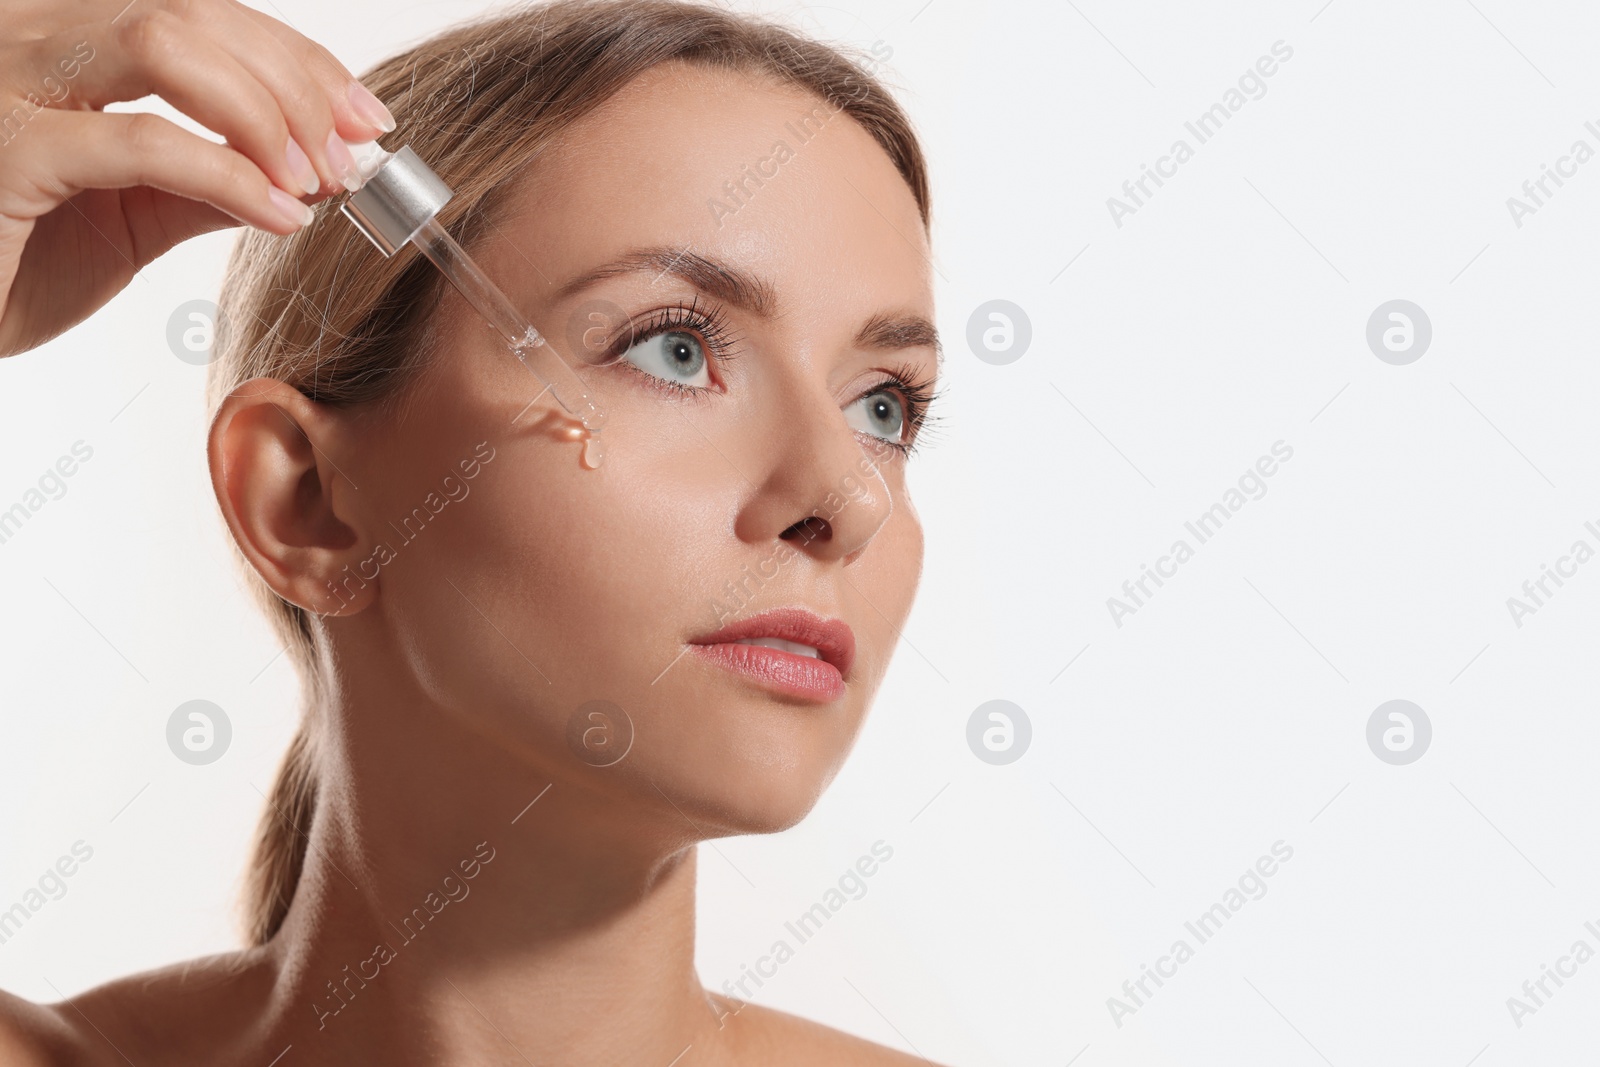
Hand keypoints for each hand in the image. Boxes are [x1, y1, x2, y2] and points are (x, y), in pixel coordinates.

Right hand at [0, 0, 395, 356]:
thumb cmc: (11, 261)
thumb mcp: (130, 215)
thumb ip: (208, 183)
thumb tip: (309, 173)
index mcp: (60, 36)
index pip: (199, 15)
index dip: (297, 60)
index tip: (367, 119)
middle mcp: (26, 32)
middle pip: (193, 15)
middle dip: (296, 83)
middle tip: (353, 154)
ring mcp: (7, 80)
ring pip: (166, 46)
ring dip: (266, 113)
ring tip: (317, 180)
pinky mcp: (4, 149)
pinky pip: (141, 142)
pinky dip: (229, 176)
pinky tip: (279, 213)